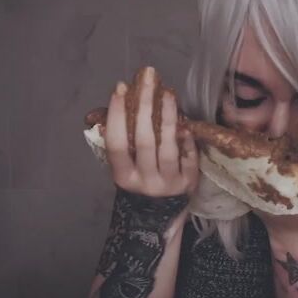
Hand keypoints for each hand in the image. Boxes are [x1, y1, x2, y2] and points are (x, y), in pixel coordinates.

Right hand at [104, 68, 198, 197]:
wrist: (158, 218)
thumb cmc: (138, 182)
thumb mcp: (124, 167)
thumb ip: (119, 141)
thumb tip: (108, 108)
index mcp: (123, 177)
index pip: (117, 144)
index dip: (117, 115)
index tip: (120, 88)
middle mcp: (145, 181)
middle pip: (144, 140)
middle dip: (145, 107)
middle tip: (148, 79)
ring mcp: (169, 183)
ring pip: (168, 146)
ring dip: (168, 117)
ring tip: (168, 93)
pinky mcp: (189, 183)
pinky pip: (188, 156)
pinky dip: (185, 138)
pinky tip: (183, 121)